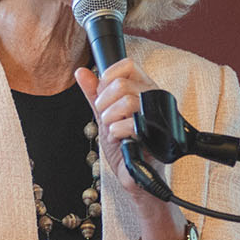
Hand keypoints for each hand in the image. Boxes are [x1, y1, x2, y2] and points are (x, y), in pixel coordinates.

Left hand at [75, 57, 157, 195]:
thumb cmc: (123, 144)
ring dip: (110, 119)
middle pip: (122, 84)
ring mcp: (158, 115)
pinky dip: (118, 132)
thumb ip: (94, 93)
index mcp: (143, 88)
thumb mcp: (104, 115)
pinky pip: (132, 123)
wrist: (134, 174)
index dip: (108, 78)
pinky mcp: (157, 134)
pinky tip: (120, 139)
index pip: (127, 65)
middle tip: (105, 118)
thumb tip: (81, 72)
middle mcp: (154, 98)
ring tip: (113, 130)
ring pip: (127, 101)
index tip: (102, 96)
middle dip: (104, 103)